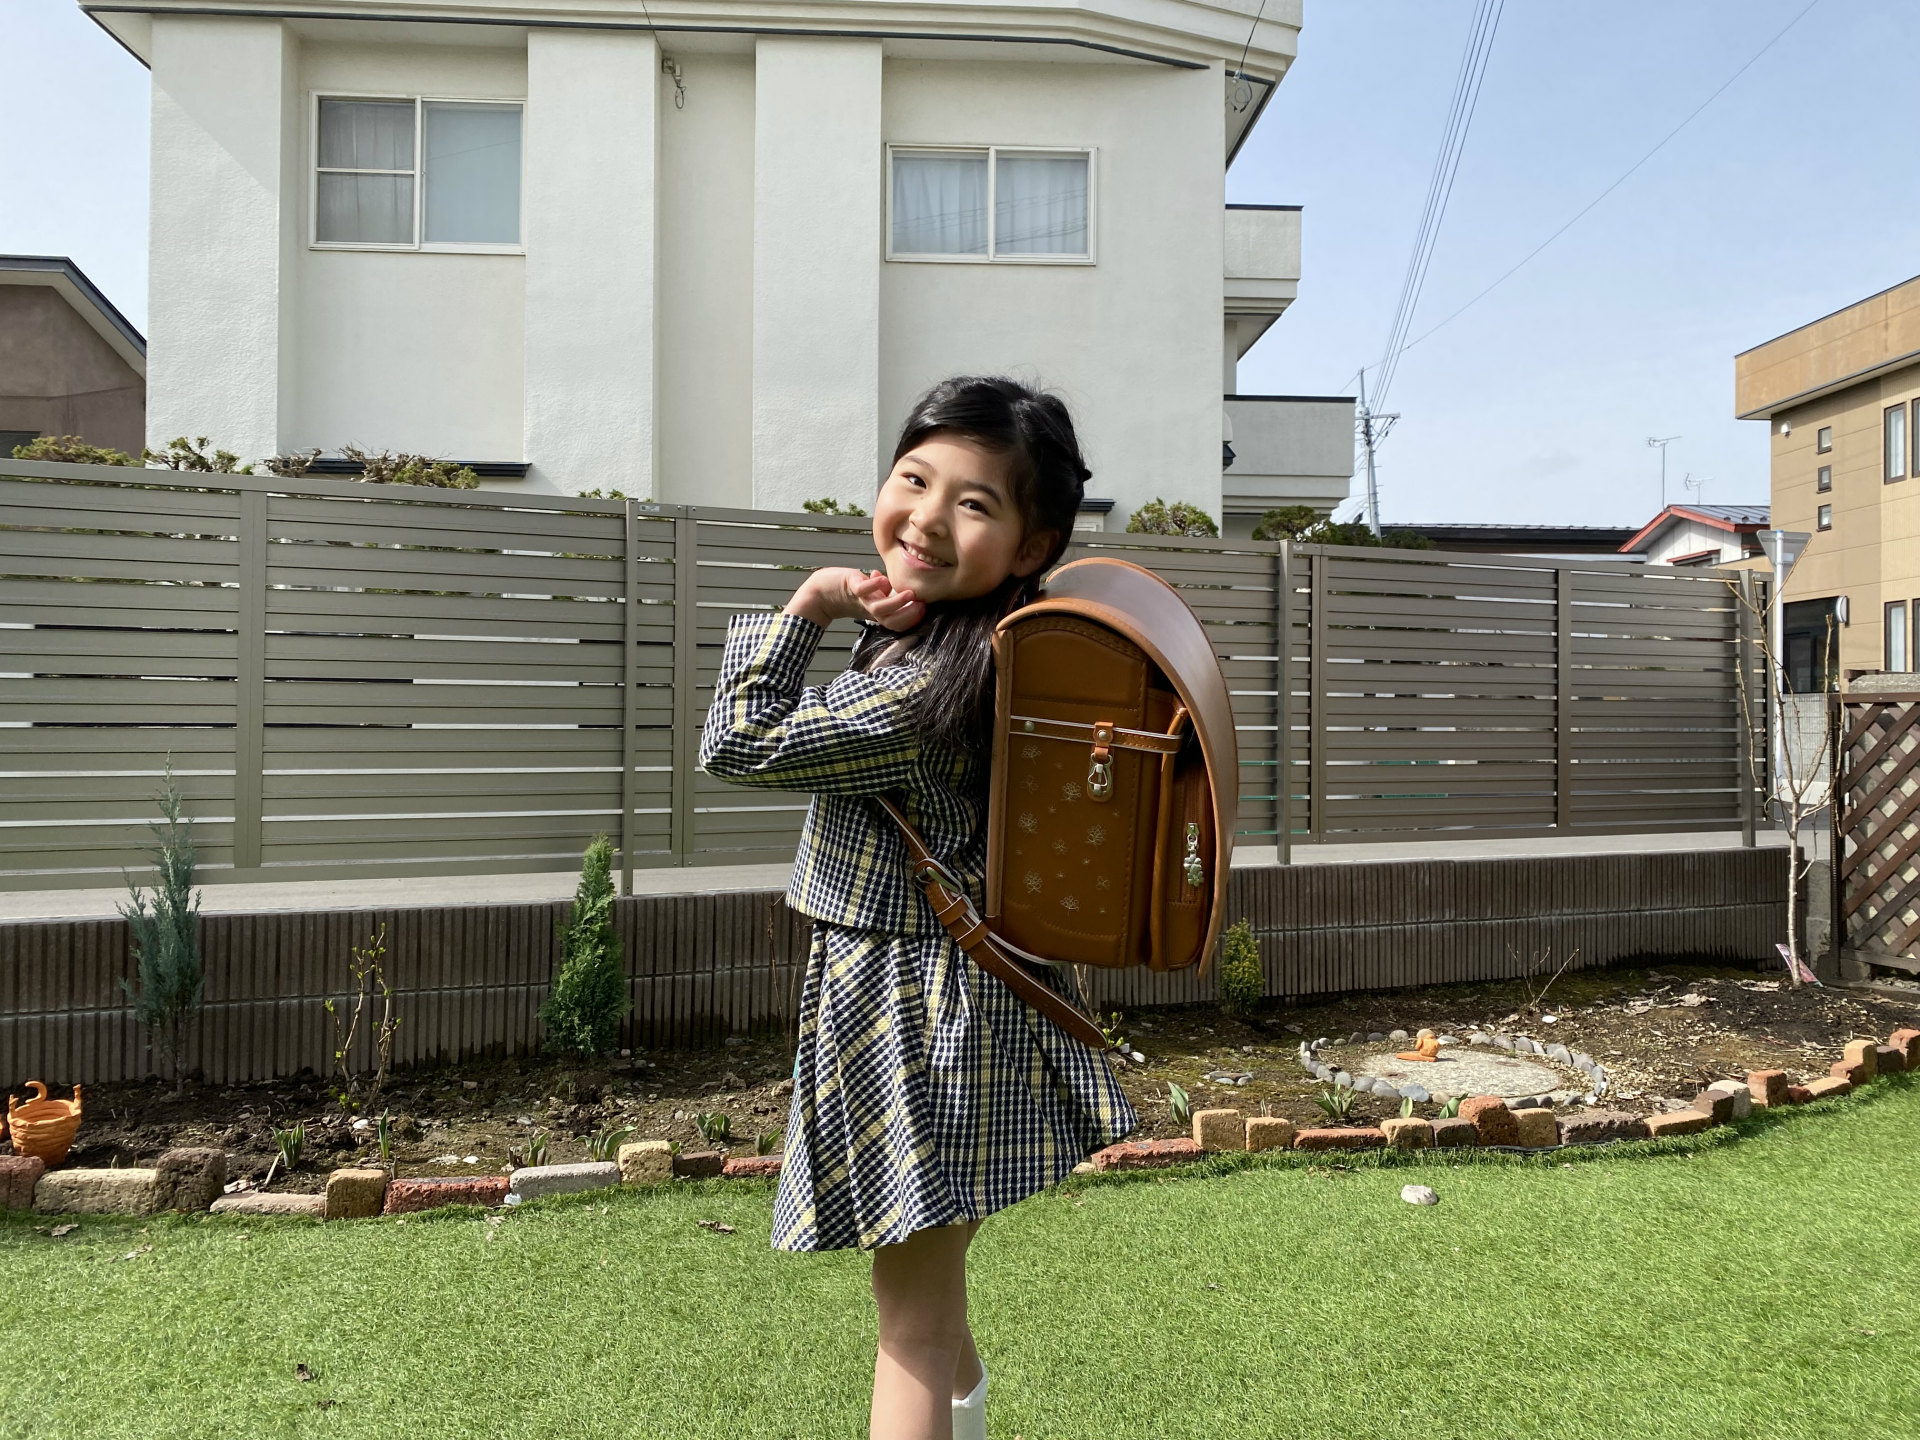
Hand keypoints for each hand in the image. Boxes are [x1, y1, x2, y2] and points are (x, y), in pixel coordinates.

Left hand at [785, 567, 923, 631]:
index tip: (923, 608)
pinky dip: (873, 585)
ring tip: (910, 595)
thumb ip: (881, 592)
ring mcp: (859, 598)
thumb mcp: (867, 594)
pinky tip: (882, 578)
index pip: (895, 622)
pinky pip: (862, 589)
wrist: (818, 593)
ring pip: (878, 608)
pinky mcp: (850, 586)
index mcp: (874, 612)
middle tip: (921, 605)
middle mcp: (868, 608)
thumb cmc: (844, 593)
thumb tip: (890, 585)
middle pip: (890, 620)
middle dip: (907, 614)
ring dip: (895, 603)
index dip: (910, 618)